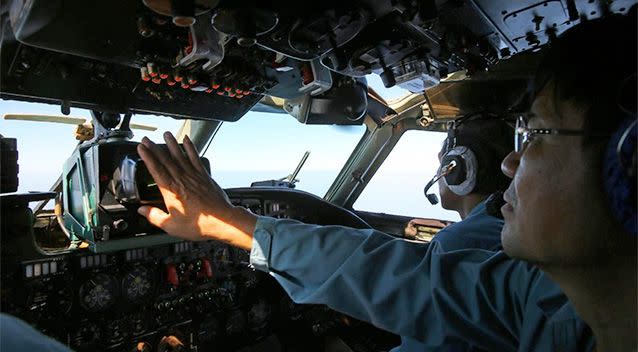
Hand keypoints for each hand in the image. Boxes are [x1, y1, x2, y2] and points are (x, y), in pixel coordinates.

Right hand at [136, 132, 256, 249]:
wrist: (222, 221)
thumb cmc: (199, 225)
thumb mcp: (171, 226)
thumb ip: (155, 217)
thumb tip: (142, 211)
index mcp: (171, 191)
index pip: (156, 170)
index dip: (147, 157)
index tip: (141, 148)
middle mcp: (182, 180)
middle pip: (165, 160)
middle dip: (155, 148)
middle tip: (147, 139)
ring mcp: (194, 176)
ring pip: (180, 156)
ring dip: (172, 144)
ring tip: (166, 134)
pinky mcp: (204, 176)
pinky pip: (196, 158)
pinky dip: (191, 148)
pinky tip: (187, 140)